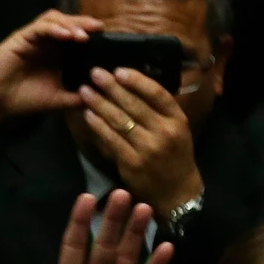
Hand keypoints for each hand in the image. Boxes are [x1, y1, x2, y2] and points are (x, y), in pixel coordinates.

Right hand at [0, 11, 103, 147]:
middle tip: (101, 30)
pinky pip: (40, 26)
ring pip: (57, 19)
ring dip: (72, 24)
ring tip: (85, 35)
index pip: (80, 38)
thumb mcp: (57, 100)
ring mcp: (35, 37)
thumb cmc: (23, 99)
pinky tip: (67, 36)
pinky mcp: (22, 36)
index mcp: (58, 54)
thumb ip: (78, 96)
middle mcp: (49, 42)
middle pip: (71, 23)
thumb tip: (103, 96)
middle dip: (86, 24)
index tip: (111, 42)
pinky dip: (55, 28)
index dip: (95, 37)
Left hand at [77, 66, 202, 216]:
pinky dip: (98, 126)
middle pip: (134, 104)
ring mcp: (148, 148)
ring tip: (85, 90)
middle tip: (95, 73)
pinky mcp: (132, 163)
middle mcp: (165, 132)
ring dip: (100, 103)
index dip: (137, 80)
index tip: (119, 70)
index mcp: (178, 120)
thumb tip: (132, 86)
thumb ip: (159, 111)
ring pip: (120, 120)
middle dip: (112, 87)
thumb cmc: (174, 158)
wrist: (177, 193)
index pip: (157, 93)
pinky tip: (88, 115)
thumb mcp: (177, 131)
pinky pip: (111, 139)